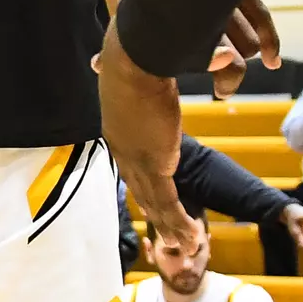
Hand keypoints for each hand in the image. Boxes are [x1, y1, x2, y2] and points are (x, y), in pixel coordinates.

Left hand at [95, 24, 199, 251]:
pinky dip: (180, 223)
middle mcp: (122, 149)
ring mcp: (136, 159)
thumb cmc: (136, 55)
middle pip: (141, 189)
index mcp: (117, 128)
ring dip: (173, 226)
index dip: (144, 183)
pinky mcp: (155, 163)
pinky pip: (169, 202)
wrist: (135, 58)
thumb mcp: (131, 72)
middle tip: (168, 235)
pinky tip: (192, 238)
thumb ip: (134, 77)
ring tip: (186, 246)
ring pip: (156, 202)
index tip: (153, 197)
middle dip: (157, 213)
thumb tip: (110, 61)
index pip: (131, 163)